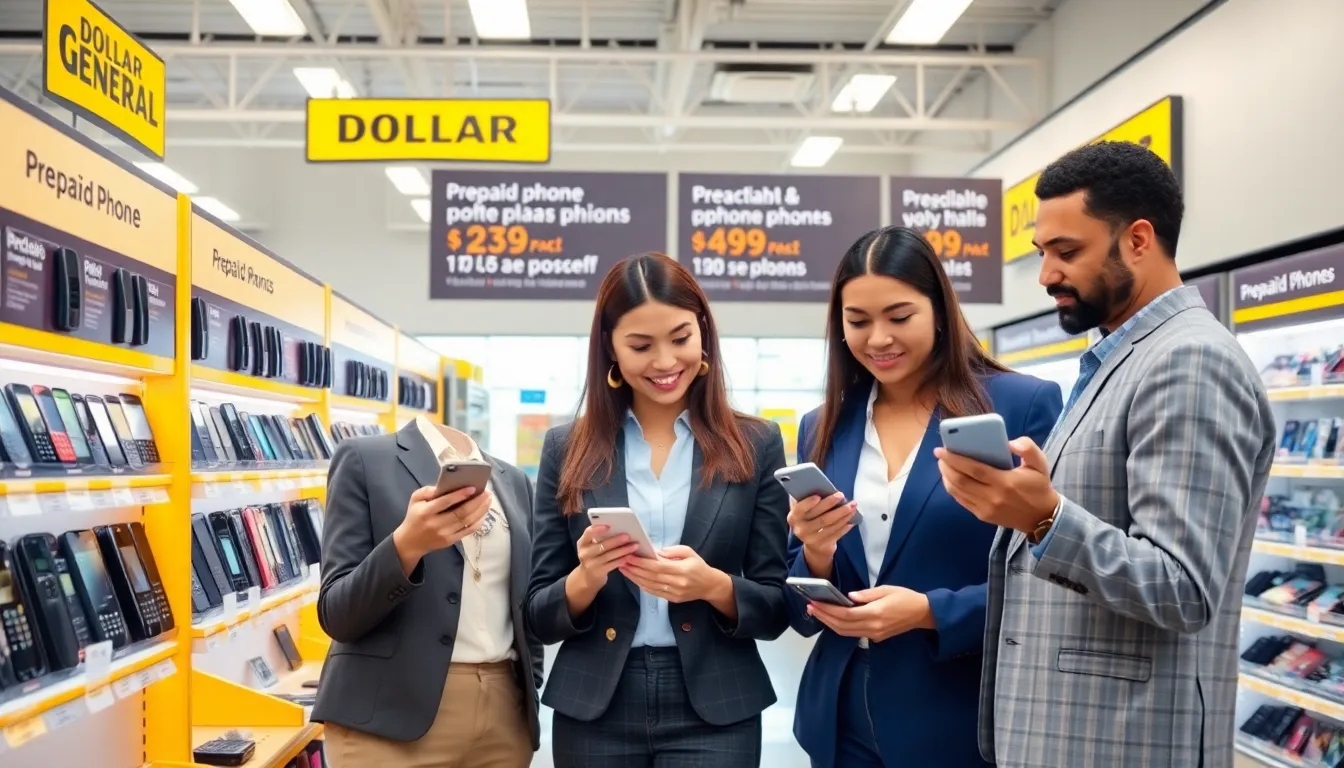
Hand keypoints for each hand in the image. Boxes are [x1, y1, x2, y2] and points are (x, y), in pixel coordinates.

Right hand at [392, 485, 492, 562]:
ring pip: (467, 522)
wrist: (410, 542)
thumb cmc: (414, 516)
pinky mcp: (451, 541)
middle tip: (487, 493)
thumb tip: (445, 484)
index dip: (460, 495)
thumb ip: (427, 490)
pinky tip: (483, 513)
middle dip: (477, 502)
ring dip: (480, 510)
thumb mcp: (415, 500)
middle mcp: (436, 524)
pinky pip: (468, 531)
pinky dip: (478, 522)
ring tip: (488, 500)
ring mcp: (445, 534)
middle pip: (460, 513)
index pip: (445, 502)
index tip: (473, 487)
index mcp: (426, 512)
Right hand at [573, 524, 640, 591]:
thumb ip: (599, 538)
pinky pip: (612, 564)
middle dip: (615, 540)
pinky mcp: (598, 572)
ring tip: (634, 546)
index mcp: (582, 543)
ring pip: (609, 555)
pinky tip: (630, 556)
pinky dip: (621, 559)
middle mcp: (584, 553)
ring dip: (623, 550)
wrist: (588, 577)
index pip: (588, 533)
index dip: (598, 529)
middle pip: (601, 545)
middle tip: (628, 536)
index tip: (609, 526)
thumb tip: (618, 528)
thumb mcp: (591, 546)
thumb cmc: (594, 556)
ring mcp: (591, 564)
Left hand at [620, 545, 729, 603]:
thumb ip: (671, 551)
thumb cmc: (699, 566)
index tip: (630, 556)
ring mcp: (675, 593)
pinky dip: (642, 586)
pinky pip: (654, 592)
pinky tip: (634, 579)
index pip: (658, 567)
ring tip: (624, 569)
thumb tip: (653, 552)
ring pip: (650, 586)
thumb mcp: (688, 552)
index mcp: (683, 570)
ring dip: (635, 578)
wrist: (710, 585)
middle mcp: (678, 583)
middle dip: (635, 569)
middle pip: (651, 577)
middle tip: (622, 561)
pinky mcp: (672, 599)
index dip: (642, 562)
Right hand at [788, 492, 857, 556]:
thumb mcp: (804, 509)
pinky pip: (836, 534)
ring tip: (852, 506)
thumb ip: (806, 498)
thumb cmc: (809, 518)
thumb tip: (819, 485)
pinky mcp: (822, 545)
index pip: (800, 509)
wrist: (812, 542)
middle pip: (819, 516)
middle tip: (842, 495)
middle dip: (831, 504)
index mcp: (794, 517)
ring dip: (843, 515)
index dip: (808, 503)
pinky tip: (852, 520)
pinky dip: (845, 526)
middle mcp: (800, 529)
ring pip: (830, 525)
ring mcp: (811, 539)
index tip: (818, 496)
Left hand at [806, 585, 933, 641]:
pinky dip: (840, 627)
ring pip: (845, 632)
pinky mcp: (875, 637)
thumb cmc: (905, 597)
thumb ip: (866, 594)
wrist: (923, 614)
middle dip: (824, 617)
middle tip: (810, 607)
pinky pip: (853, 634)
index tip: (814, 603)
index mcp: (875, 614)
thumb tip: (848, 596)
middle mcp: (872, 627)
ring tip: (817, 613)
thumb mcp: (886, 589)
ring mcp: (874, 635)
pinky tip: (833, 619)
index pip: (845, 614)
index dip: (828, 610)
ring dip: (830, 623)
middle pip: (842, 626)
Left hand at [934, 437, 1058, 532]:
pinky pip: (962, 501)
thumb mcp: (1040, 464)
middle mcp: (993, 497)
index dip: (954, 459)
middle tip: (940, 455)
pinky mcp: (983, 516)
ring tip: (943, 465)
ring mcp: (986, 509)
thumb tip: (1009, 443)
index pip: (974, 469)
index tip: (941, 450)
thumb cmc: (1039, 486)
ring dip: (946, 477)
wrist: (1042, 516)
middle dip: (946, 467)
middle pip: (961, 481)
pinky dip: (953, 489)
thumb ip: (1028, 448)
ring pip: (958, 492)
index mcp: (1005, 482)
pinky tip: (950, 479)